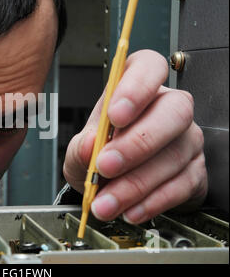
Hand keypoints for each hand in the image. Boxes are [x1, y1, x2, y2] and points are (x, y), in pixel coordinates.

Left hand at [63, 50, 207, 223]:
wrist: (114, 182)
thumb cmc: (101, 153)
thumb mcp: (81, 148)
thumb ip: (81, 147)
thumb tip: (90, 145)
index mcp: (138, 89)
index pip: (149, 67)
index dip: (136, 87)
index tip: (115, 114)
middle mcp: (168, 108)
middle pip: (174, 111)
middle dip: (137, 142)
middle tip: (106, 166)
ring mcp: (187, 139)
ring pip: (174, 154)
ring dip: (136, 183)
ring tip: (106, 201)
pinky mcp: (194, 171)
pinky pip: (181, 186)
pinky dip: (152, 201)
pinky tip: (130, 210)